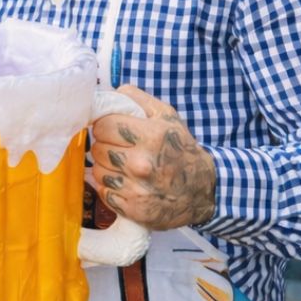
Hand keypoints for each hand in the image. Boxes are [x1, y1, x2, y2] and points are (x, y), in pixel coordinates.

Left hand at [90, 85, 216, 231]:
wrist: (204, 190)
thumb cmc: (181, 150)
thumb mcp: (167, 117)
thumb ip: (137, 99)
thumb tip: (109, 92)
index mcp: (150, 137)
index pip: (102, 125)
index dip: (104, 126)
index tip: (112, 130)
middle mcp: (141, 163)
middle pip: (96, 148)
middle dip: (105, 146)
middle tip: (120, 149)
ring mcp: (136, 188)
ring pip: (97, 171)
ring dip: (106, 168)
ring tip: (125, 167)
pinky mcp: (133, 208)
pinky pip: (103, 192)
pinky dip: (110, 188)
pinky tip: (126, 183)